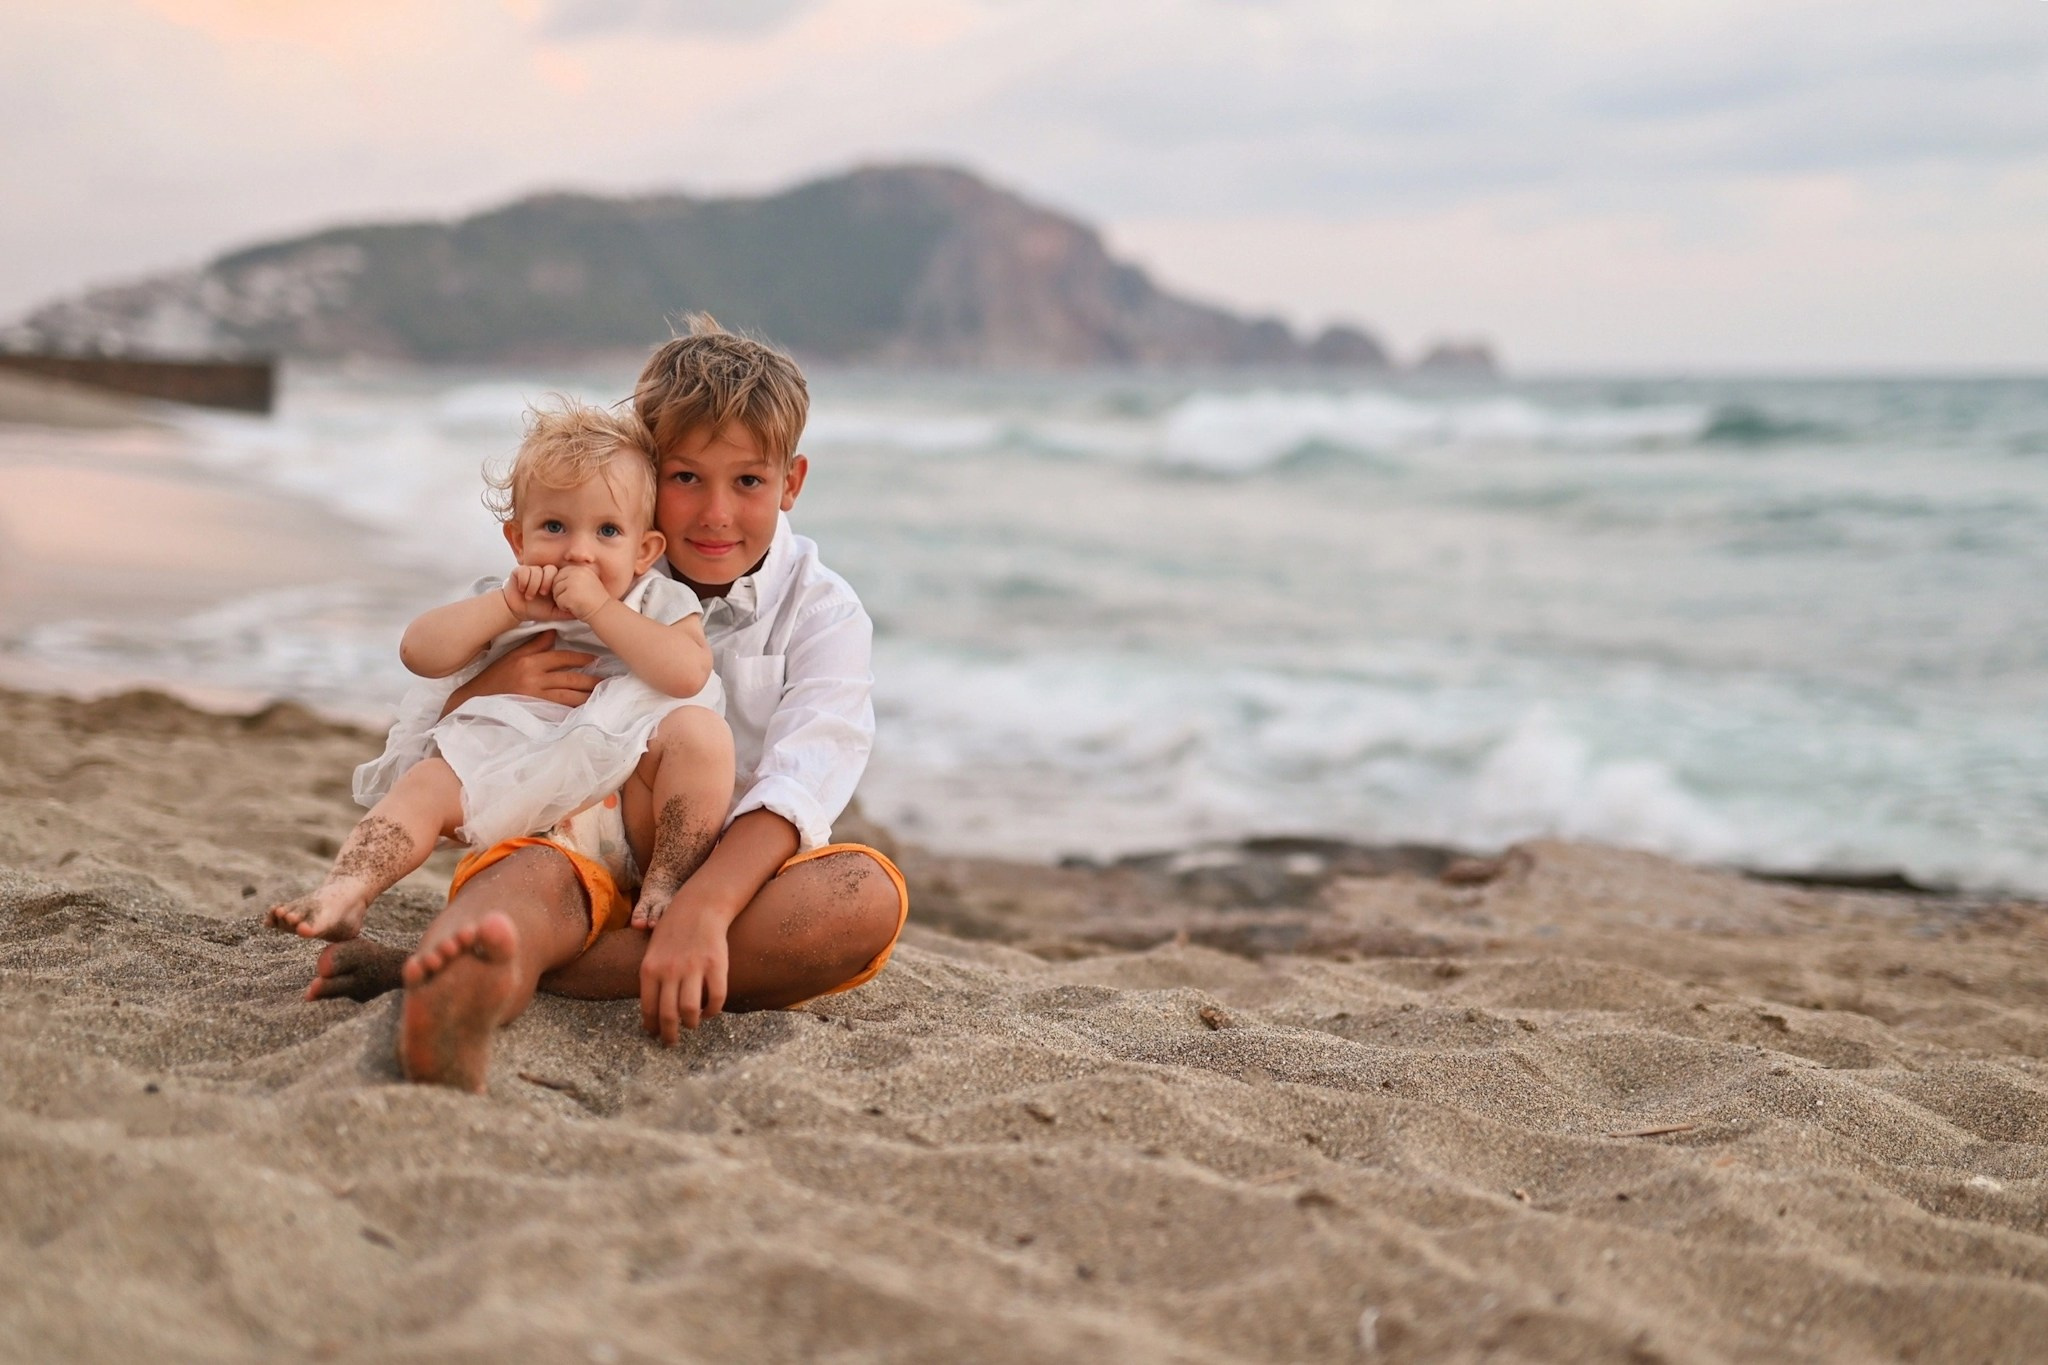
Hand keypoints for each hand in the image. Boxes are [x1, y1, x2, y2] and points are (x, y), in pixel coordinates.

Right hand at [444, 631, 599, 712]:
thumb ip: (535, 645)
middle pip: (569, 677)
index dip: (581, 658)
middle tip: (607, 680)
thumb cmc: (494, 677)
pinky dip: (572, 709)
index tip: (595, 659)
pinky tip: (584, 710)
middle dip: (590, 679)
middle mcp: (534, 677)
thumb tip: (554, 633)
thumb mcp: (513, 656)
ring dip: (586, 696)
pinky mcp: (533, 710)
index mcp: (530, 661)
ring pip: (568, 695)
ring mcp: (534, 696)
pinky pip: (558, 710)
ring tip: (601, 695)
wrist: (474, 700)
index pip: (561, 657)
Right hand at [503, 566, 571, 622]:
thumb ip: (569, 610)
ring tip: (530, 596)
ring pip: (537, 570)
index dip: (558, 584)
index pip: (561, 574)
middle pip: (550, 569)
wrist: (518, 611)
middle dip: (547, 582)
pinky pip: (524, 571)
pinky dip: (524, 582)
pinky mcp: (519, 572)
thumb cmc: (537, 610)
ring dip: (534, 585)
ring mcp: (532, 571)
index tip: (554, 596)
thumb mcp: (556, 612)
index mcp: (554, 581)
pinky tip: (523, 590)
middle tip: (543, 594)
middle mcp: (543, 574)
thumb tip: (584, 612)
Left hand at [549, 564, 609, 621]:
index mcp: (580, 569)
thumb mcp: (587, 581)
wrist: (604, 612)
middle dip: (562, 592)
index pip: (561, 574)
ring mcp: (572, 583)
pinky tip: (576, 607)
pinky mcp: (569, 595)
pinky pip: (558, 601)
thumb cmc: (595, 600)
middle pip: (556, 582)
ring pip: (556, 592)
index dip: (564, 586)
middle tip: (575, 598)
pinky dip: (564, 608)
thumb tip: (554, 574)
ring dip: (563, 601)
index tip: (575, 592)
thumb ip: (574, 576)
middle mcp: (576, 573)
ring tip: (576, 603)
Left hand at [639, 905, 729, 1043]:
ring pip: (691, 1011)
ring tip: (692, 1025)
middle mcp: (670, 970)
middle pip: (669, 1014)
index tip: (655, 1034)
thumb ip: (652, 977)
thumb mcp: (653, 951)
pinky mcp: (717, 965)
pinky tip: (709, 1012)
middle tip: (671, 1042)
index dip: (652, 1026)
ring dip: (691, 1024)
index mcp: (650, 968)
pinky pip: (716, 998)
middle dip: (669, 1034)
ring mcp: (694, 968)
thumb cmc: (674, 930)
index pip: (648, 1008)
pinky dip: (712, 1011)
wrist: (699, 906)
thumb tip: (653, 1010)